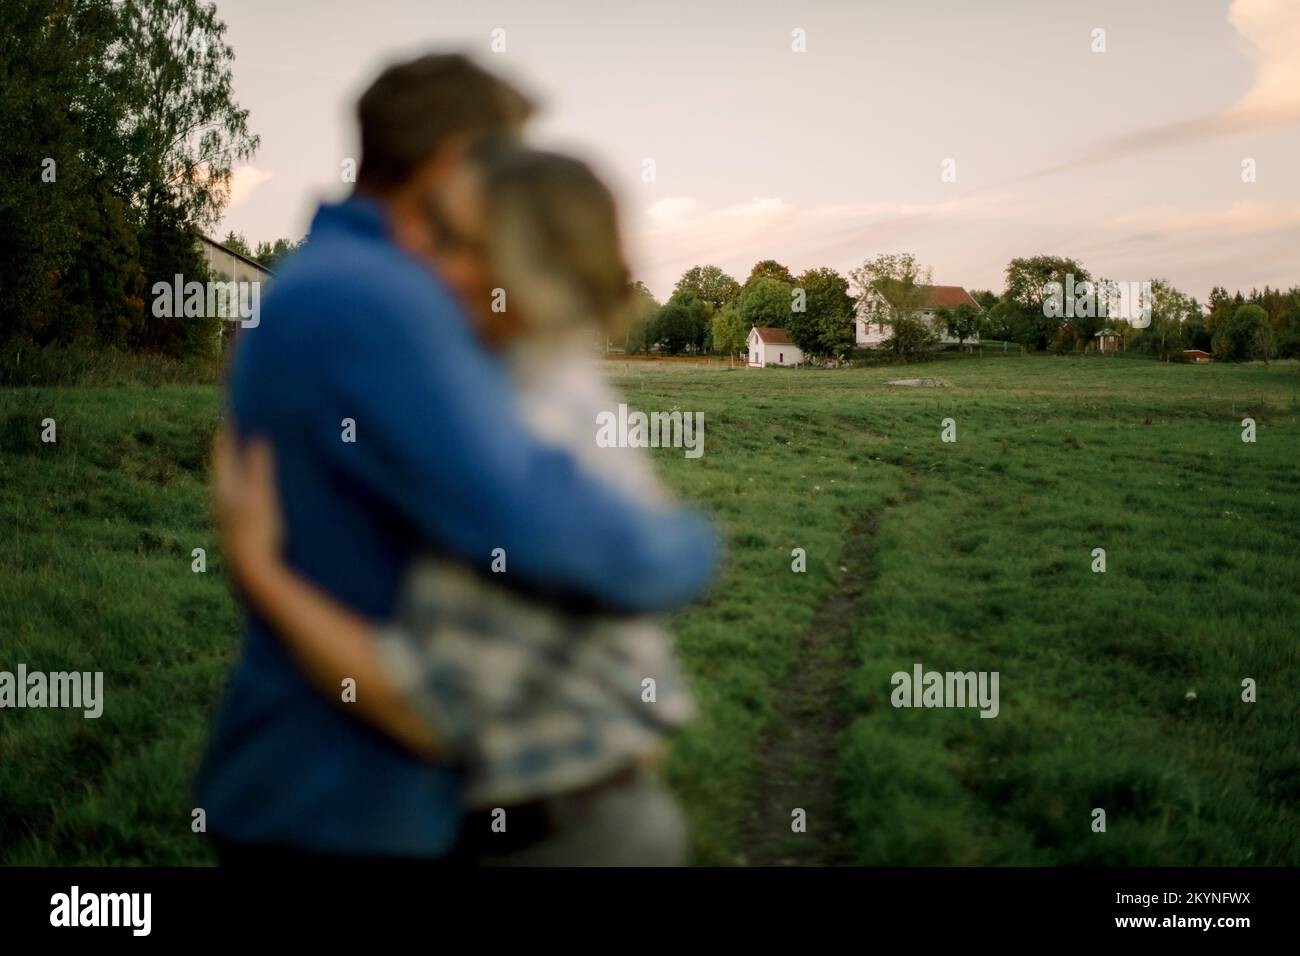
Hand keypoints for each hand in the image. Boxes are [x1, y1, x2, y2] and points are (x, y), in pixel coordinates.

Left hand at [212, 429, 283, 587]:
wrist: (251, 571)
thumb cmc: (257, 530)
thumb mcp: (261, 495)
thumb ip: (258, 466)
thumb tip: (257, 437)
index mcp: (225, 487)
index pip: (223, 450)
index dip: (229, 429)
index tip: (234, 409)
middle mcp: (223, 498)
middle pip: (226, 464)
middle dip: (234, 445)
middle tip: (242, 425)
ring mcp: (230, 514)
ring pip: (233, 481)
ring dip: (241, 465)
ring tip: (252, 453)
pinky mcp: (240, 525)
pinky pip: (242, 496)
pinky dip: (249, 483)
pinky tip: (260, 489)